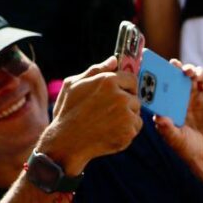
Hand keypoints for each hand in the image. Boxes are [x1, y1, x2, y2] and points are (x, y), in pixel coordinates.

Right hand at [38, 57, 141, 174]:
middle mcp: (120, 96)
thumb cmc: (68, 112)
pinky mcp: (129, 131)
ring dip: (126, 117)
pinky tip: (110, 131)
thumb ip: (96, 70)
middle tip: (107, 111)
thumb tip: (114, 60)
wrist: (66, 142)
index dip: (126, 86)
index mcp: (107, 81)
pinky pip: (135, 127)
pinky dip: (126, 130)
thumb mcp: (73, 84)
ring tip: (106, 121)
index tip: (119, 93)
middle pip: (135, 97)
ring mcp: (126, 114)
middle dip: (125, 102)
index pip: (132, 78)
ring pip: (136, 112)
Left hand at [153, 61, 202, 164]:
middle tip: (165, 65)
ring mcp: (195, 96)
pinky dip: (200, 73)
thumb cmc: (190, 148)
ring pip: (188, 75)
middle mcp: (180, 98)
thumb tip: (157, 117)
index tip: (147, 71)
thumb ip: (167, 128)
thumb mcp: (175, 139)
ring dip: (184, 68)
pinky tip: (195, 75)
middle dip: (168, 69)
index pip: (158, 88)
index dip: (153, 79)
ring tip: (182, 70)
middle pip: (172, 78)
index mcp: (168, 106)